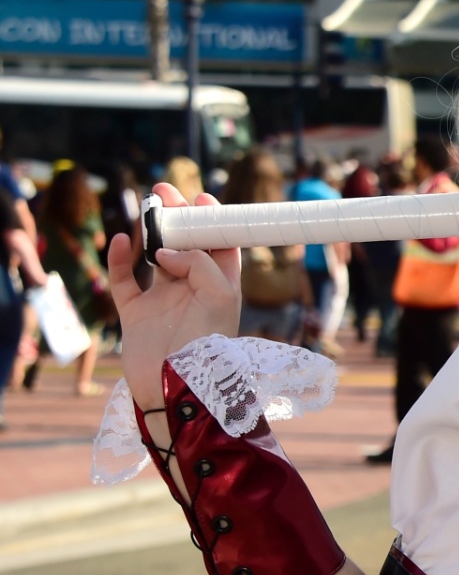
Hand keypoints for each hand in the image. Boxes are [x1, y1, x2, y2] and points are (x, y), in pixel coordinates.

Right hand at [105, 183, 241, 410]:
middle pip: (185, 246)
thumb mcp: (219, 296)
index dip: (213, 222)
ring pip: (153, 257)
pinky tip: (123, 240)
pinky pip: (124, 280)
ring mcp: (162, 300)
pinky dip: (121, 259)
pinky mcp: (135, 313)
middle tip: (165, 191)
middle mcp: (193, 291)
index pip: (220, 247)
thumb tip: (165, 250)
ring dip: (149, 232)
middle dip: (177, 218)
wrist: (174, 384)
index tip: (202, 198)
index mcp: (221, 288)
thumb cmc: (205, 342)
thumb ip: (199, 264)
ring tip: (147, 207)